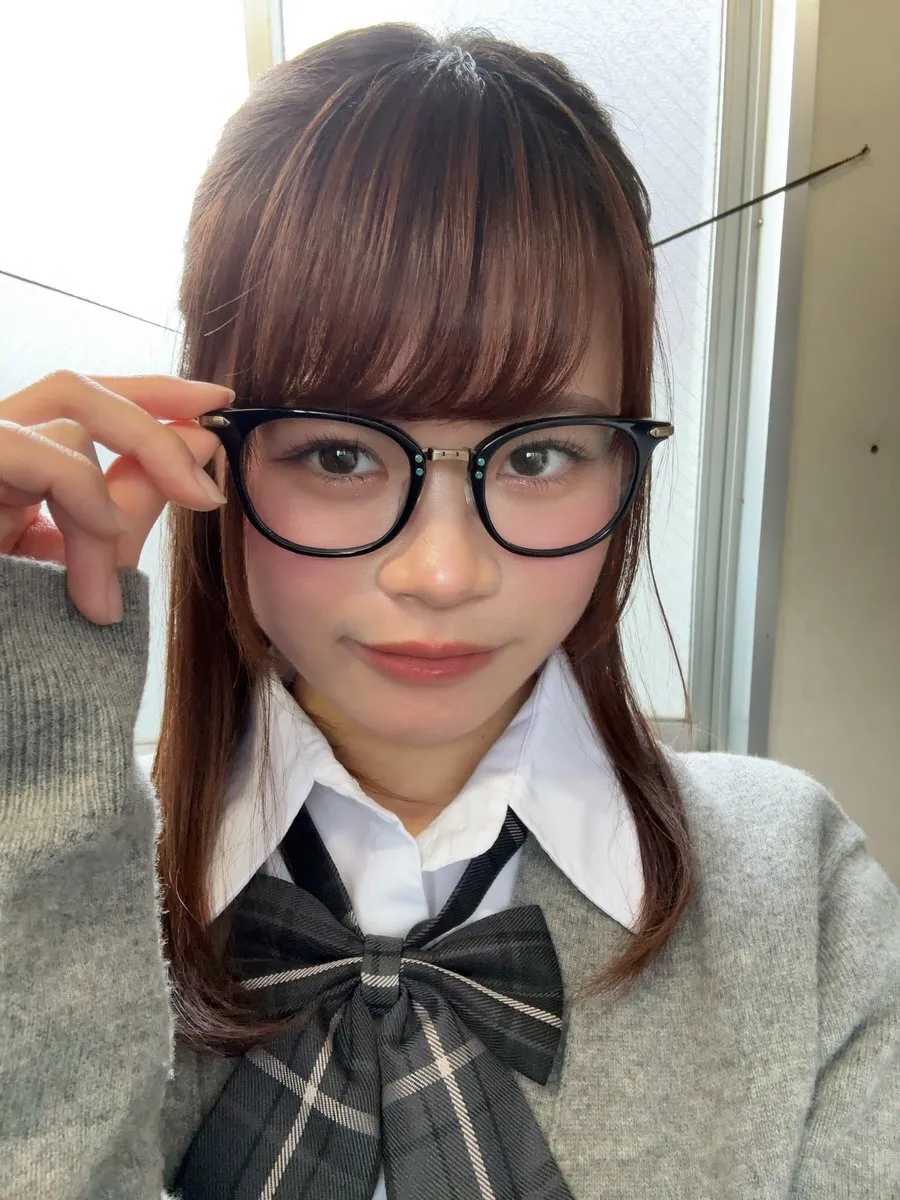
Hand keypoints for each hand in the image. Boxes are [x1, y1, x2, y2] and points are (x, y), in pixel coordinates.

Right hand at [0, 371, 233, 624]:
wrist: (7, 687)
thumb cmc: (33, 645)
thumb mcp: (91, 566)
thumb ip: (132, 503)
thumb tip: (199, 443)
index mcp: (14, 473)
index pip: (80, 404)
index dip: (149, 393)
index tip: (217, 403)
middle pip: (70, 390)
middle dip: (153, 420)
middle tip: (208, 470)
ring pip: (63, 423)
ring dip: (111, 500)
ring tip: (116, 568)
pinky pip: (26, 449)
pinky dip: (79, 487)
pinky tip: (103, 533)